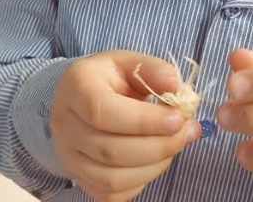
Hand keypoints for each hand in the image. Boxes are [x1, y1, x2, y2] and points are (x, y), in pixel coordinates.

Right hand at [51, 51, 200, 201]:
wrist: (82, 100)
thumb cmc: (109, 79)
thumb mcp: (130, 62)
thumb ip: (154, 71)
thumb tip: (178, 88)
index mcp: (76, 87)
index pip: (103, 112)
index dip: (144, 121)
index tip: (178, 118)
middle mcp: (64, 125)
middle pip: (110, 150)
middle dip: (159, 145)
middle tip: (188, 131)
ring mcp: (69, 156)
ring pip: (112, 179)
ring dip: (154, 166)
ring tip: (175, 144)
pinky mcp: (80, 179)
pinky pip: (112, 194)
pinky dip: (142, 181)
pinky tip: (156, 159)